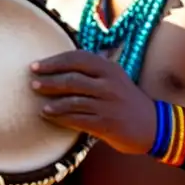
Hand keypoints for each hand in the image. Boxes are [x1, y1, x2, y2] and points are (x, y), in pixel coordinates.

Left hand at [31, 50, 155, 154]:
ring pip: (73, 101)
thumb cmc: (127, 100)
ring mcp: (108, 105)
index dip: (55, 61)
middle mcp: (109, 84)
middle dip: (49, 81)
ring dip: (53, 103)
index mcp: (110, 69)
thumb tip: (65, 59)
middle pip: (73, 79)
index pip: (78, 58)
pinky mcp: (106, 125)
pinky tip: (50, 117)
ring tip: (40, 106)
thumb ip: (95, 68)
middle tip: (32, 84)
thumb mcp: (116, 78)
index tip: (36, 65)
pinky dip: (61, 118)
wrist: (152, 126)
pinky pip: (78, 120)